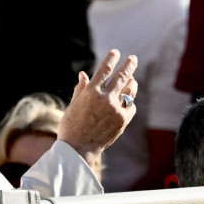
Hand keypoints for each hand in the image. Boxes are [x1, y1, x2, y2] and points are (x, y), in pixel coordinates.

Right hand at [57, 50, 138, 165]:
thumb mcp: (73, 105)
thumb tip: (83, 74)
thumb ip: (81, 89)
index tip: (116, 52)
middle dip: (129, 65)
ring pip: (129, 90)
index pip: (105, 69)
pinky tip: (127, 101)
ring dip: (132, 83)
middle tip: (133, 58)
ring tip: (132, 80)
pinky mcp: (123, 120)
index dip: (112, 59)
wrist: (78, 150)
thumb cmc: (71, 127)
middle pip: (122, 76)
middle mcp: (105, 97)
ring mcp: (116, 109)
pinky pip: (130, 106)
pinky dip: (129, 102)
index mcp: (91, 91)